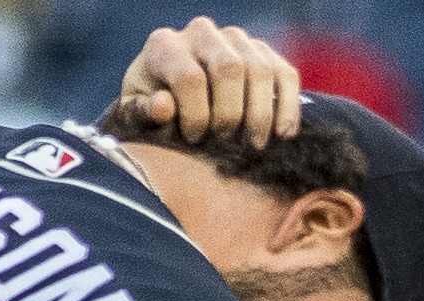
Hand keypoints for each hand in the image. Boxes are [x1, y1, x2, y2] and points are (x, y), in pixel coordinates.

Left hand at [120, 17, 301, 146]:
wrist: (170, 95)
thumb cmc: (151, 112)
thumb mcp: (135, 115)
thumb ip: (143, 112)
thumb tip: (163, 107)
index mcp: (164, 46)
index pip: (190, 78)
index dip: (196, 116)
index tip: (194, 140)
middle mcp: (201, 32)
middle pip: (229, 70)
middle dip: (229, 115)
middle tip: (224, 143)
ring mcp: (234, 39)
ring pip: (260, 70)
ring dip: (260, 114)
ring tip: (253, 145)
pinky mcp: (261, 52)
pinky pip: (284, 73)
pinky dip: (288, 105)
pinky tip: (283, 134)